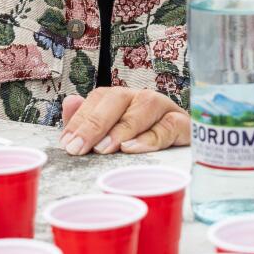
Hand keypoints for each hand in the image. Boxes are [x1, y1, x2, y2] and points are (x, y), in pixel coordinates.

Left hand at [59, 89, 189, 155]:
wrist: (186, 155)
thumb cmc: (142, 145)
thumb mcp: (111, 137)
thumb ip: (88, 121)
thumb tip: (69, 102)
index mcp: (123, 99)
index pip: (99, 98)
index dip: (81, 119)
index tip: (67, 143)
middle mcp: (143, 98)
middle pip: (118, 98)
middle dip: (95, 123)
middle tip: (79, 148)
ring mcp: (166, 109)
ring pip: (146, 106)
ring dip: (123, 128)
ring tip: (105, 149)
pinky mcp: (185, 125)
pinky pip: (170, 126)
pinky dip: (151, 137)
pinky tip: (133, 148)